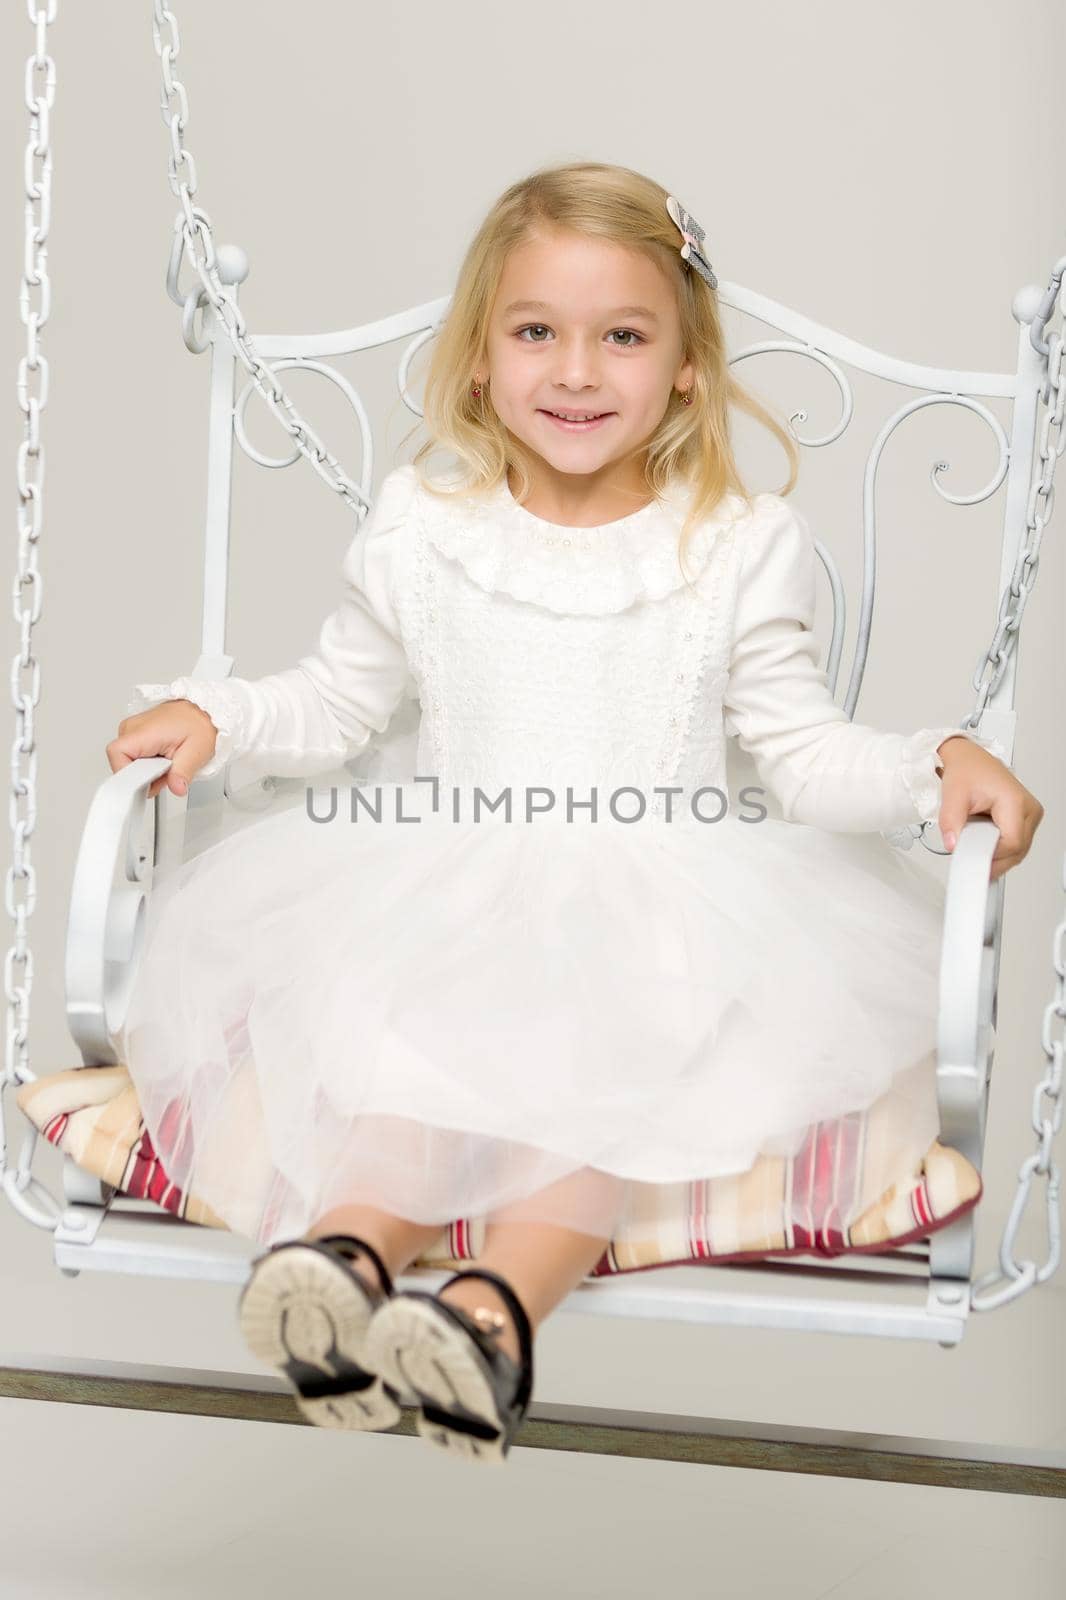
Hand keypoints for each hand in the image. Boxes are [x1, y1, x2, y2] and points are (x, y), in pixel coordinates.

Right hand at [107, 699, 218, 799]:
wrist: (202, 710)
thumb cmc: (198, 723)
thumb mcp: (196, 751)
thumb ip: (183, 772)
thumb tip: (176, 787)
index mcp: (141, 730)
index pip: (116, 756)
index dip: (129, 775)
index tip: (147, 783)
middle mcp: (131, 729)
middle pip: (122, 764)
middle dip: (145, 777)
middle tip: (168, 772)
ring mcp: (132, 732)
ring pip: (129, 764)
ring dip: (149, 772)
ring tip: (169, 763)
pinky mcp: (136, 737)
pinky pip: (135, 759)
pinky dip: (150, 766)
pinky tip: (164, 760)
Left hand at [936, 735, 1043, 880]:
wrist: (969, 759)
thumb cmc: (966, 770)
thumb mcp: (953, 795)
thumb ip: (950, 822)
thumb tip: (953, 845)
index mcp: (1016, 801)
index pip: (1011, 843)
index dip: (990, 855)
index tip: (969, 857)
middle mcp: (1029, 809)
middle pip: (1017, 851)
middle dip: (991, 858)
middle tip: (968, 855)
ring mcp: (1029, 816)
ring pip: (1018, 852)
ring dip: (995, 855)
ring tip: (974, 844)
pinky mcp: (1024, 820)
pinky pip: (1014, 846)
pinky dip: (998, 850)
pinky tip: (982, 844)